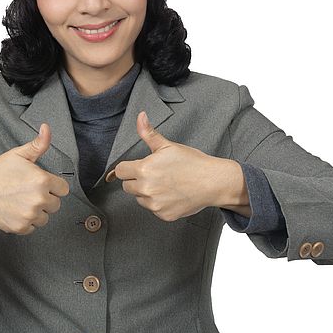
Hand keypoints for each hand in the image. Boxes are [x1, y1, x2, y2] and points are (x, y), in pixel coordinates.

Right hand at [0, 123, 69, 233]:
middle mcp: (38, 199)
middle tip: (27, 192)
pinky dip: (25, 222)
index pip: (63, 189)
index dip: (53, 186)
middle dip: (45, 199)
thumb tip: (47, 128)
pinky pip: (32, 228)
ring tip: (20, 201)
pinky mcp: (19, 227)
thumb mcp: (18, 154)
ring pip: (45, 218)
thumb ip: (38, 144)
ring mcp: (29, 215)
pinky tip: (14, 210)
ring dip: (36, 212)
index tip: (41, 184)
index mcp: (42, 181)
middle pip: (55, 204)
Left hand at [105, 111, 230, 221]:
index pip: (120, 171)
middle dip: (137, 180)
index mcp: (144, 170)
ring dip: (147, 193)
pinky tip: (172, 194)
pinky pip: (153, 209)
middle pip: (127, 186)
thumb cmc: (192, 162)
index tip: (138, 167)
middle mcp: (146, 189)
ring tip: (166, 184)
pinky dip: (160, 204)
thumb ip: (149, 133)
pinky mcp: (163, 215)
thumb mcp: (168, 145)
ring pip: (139, 198)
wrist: (212, 181)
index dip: (128, 167)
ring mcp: (155, 204)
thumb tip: (140, 117)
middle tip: (155, 174)